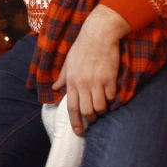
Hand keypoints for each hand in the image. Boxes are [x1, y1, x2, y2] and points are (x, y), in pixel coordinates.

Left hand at [52, 4, 130, 135]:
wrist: (99, 34)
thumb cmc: (82, 46)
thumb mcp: (68, 61)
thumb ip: (62, 77)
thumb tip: (55, 88)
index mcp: (71, 81)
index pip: (71, 107)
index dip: (75, 122)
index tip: (78, 132)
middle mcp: (83, 84)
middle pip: (87, 111)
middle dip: (90, 119)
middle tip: (93, 118)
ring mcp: (97, 82)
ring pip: (100, 107)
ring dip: (102, 110)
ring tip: (102, 105)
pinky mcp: (110, 78)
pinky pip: (111, 96)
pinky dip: (111, 98)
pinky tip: (110, 93)